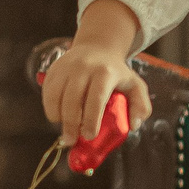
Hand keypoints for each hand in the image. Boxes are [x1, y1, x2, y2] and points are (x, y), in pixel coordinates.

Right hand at [40, 0, 154, 142]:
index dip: (91, 120)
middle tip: (72, 140)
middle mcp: (84, 67)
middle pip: (73, 100)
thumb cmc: (116, 73)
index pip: (96, 98)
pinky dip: (50, 108)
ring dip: (58, 117)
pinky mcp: (53, 70)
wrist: (97, 48)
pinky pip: (47, 93)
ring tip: (64, 130)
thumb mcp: (135, 85)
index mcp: (105, 72)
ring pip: (55, 96)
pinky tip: (58, 116)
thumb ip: (141, 106)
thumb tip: (134, 125)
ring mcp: (66, 67)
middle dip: (71, 124)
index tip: (89, 136)